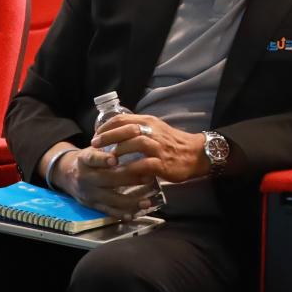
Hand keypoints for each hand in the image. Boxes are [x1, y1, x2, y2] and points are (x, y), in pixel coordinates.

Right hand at [54, 146, 156, 219]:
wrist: (69, 175)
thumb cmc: (92, 159)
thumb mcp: (96, 149)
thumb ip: (112, 143)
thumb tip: (138, 129)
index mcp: (85, 160)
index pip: (92, 158)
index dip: (102, 159)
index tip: (114, 159)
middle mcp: (85, 177)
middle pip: (105, 180)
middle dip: (128, 179)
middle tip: (148, 177)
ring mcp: (89, 193)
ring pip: (109, 199)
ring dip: (129, 201)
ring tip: (147, 201)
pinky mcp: (92, 205)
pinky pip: (107, 212)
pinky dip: (121, 214)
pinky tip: (134, 215)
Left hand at [90, 114, 205, 183]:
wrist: (197, 153)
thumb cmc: (173, 143)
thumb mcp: (156, 129)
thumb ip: (139, 129)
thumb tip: (116, 133)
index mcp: (149, 122)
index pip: (122, 119)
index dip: (106, 127)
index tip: (96, 136)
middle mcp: (153, 132)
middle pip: (126, 129)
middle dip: (107, 138)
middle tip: (95, 146)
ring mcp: (159, 147)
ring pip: (135, 143)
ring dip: (119, 151)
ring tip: (109, 159)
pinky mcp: (163, 163)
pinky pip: (144, 164)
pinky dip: (131, 168)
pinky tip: (122, 172)